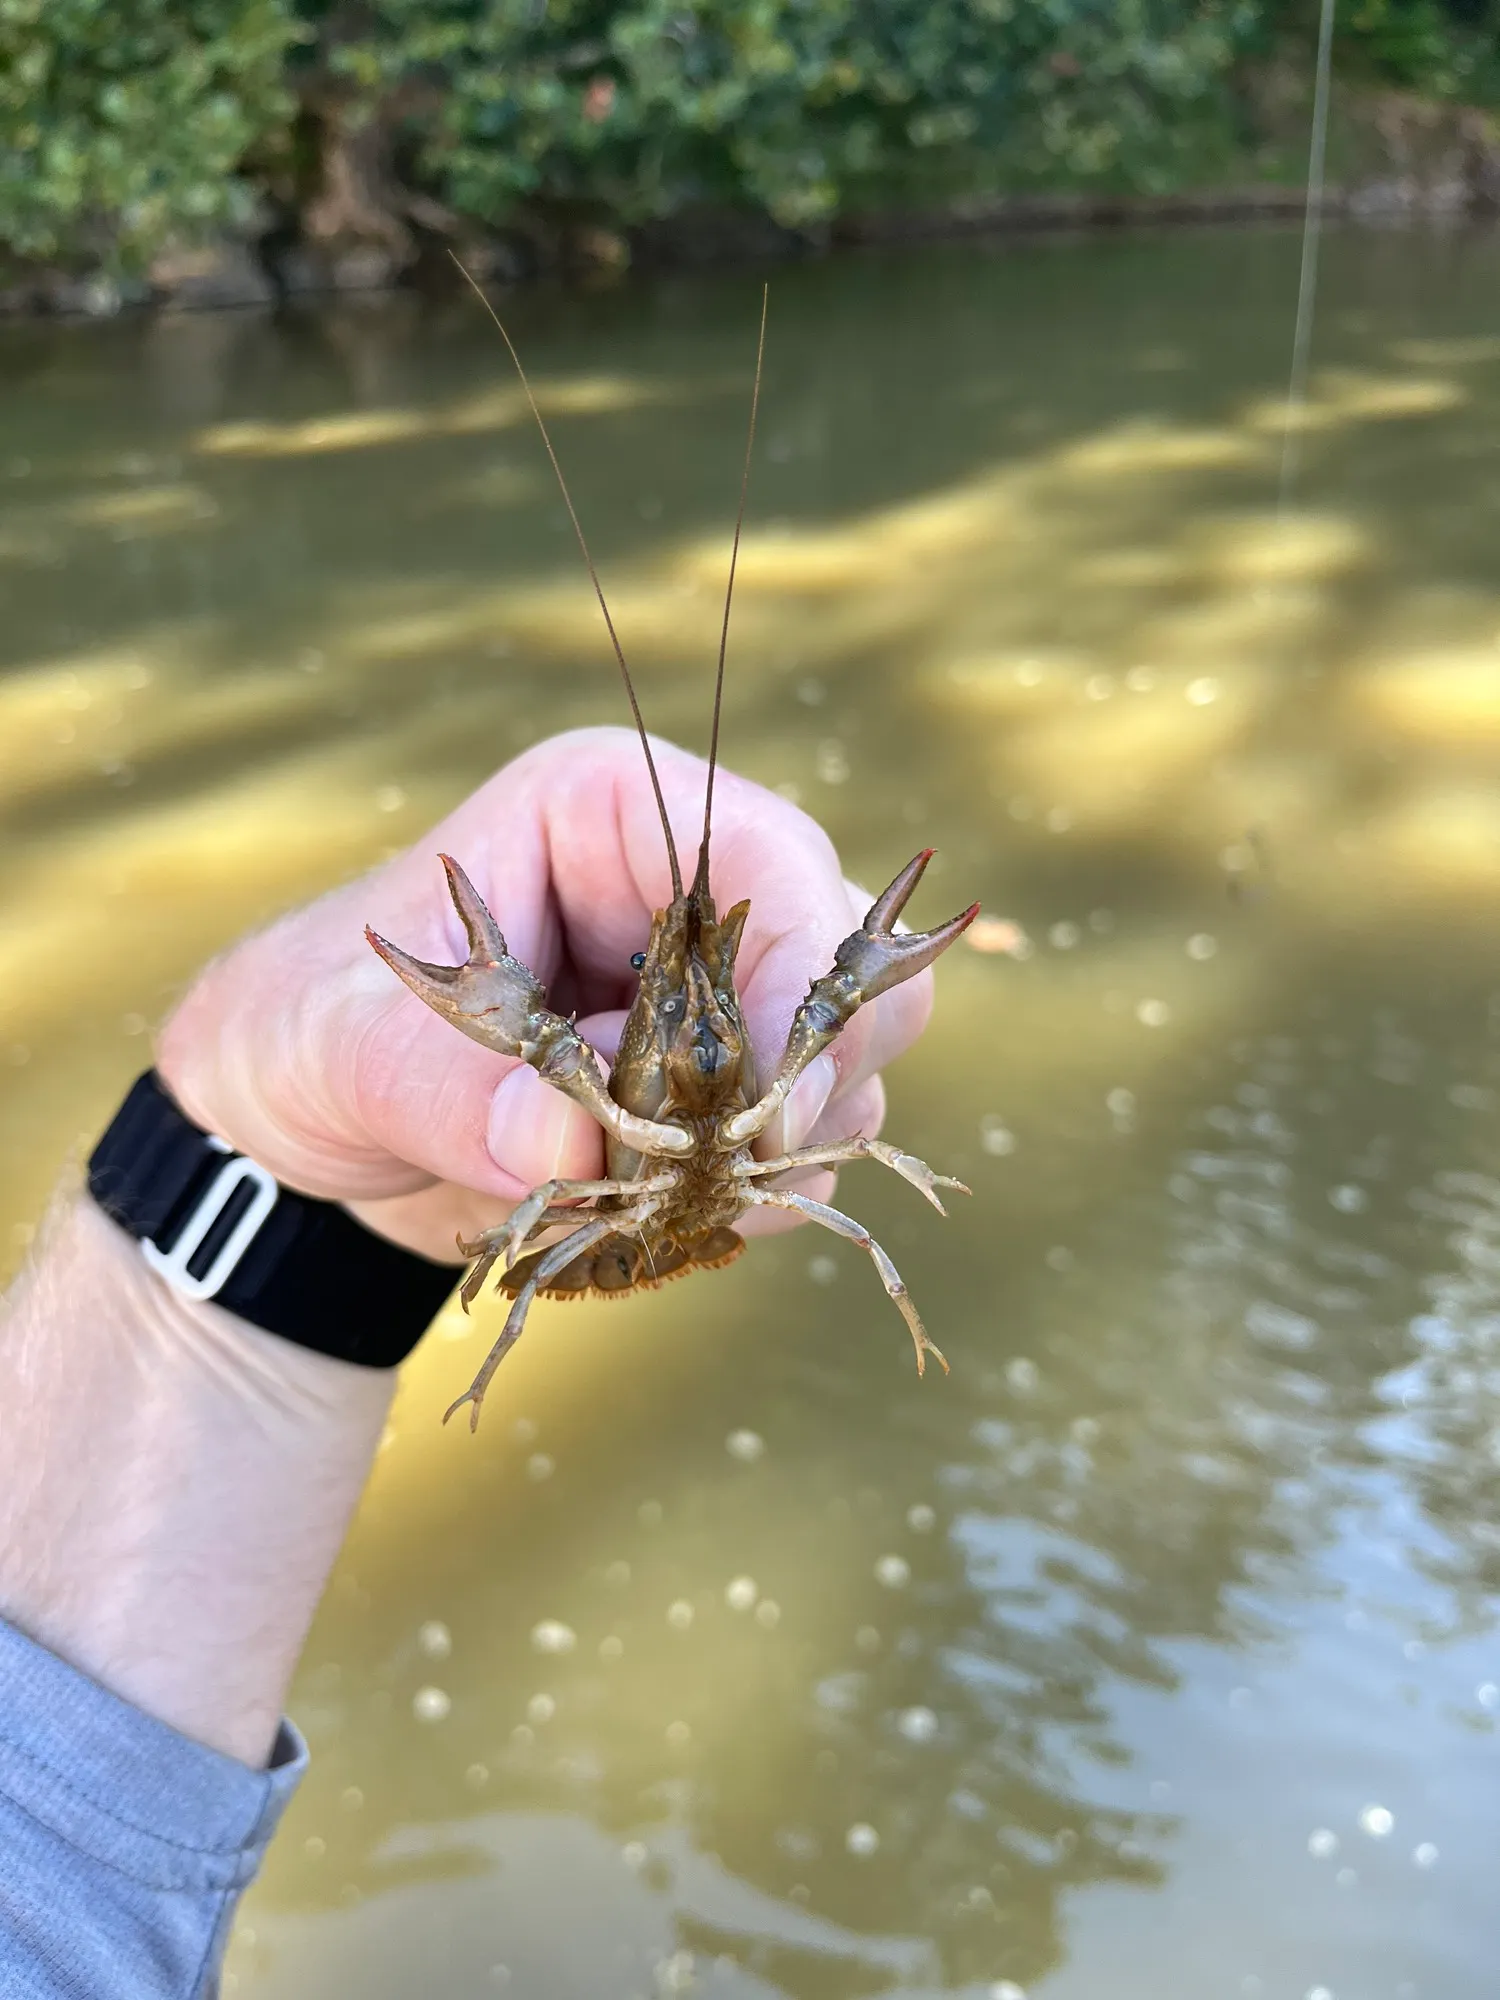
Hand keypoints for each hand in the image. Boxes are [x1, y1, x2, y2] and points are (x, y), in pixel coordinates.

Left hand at [157, 727, 936, 1262]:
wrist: (309, 1133)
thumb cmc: (311, 1034)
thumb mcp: (346, 1051)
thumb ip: (448, 1091)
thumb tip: (563, 1136)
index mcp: (608, 815)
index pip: (768, 859)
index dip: (795, 974)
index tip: (766, 1107)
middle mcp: (687, 893)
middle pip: (839, 963)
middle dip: (803, 1077)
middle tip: (718, 1165)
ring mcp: (717, 996)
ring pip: (844, 1064)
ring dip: (773, 1150)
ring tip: (647, 1192)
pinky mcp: (717, 1091)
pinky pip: (801, 1147)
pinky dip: (751, 1195)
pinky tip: (655, 1213)